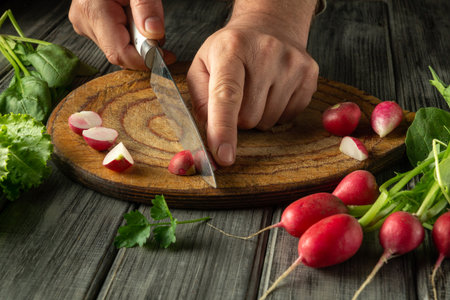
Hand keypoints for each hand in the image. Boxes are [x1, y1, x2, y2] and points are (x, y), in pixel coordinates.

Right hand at [68, 0, 164, 69]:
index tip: (166, 57)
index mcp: (92, 10)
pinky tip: (133, 19)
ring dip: (137, 41)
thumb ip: (146, 7)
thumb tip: (154, 33)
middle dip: (143, 48)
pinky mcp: (89, 23)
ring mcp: (84, 23)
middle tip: (157, 31)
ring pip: (118, 47)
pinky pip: (114, 39)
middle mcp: (84, 20)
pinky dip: (130, 35)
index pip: (119, 53)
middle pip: (120, 52)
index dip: (144, 60)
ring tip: (142, 17)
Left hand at [187, 13, 318, 166]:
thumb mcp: (203, 65)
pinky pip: (288, 117)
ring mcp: (292, 64)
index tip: (224, 157)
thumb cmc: (231, 50)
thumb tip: (208, 135)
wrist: (269, 26)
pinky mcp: (309, 75)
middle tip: (238, 97)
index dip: (223, 129)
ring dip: (257, 116)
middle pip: (248, 118)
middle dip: (238, 119)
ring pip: (268, 121)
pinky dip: (276, 112)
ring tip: (256, 91)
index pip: (227, 96)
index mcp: (231, 49)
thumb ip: (200, 99)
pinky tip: (272, 91)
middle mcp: (265, 53)